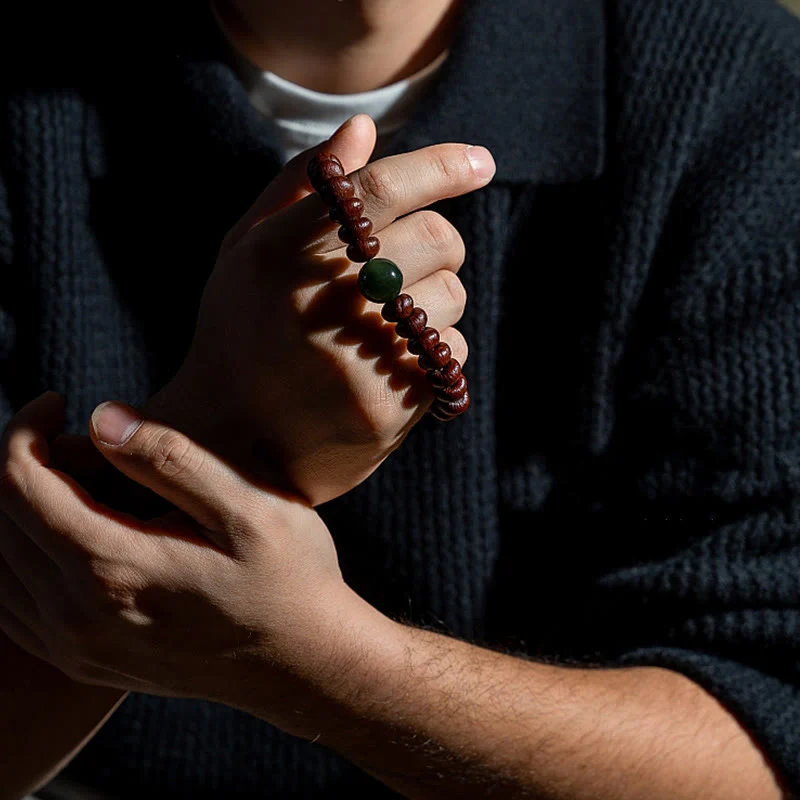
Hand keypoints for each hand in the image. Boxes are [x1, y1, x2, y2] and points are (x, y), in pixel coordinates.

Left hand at [0, 392, 373, 730]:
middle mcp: (77, 613)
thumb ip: (172, 458)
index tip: (58, 401)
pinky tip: (61, 531)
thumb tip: (101, 418)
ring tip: (74, 479)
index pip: (17, 484)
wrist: (301, 663)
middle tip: (78, 439)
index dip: (23, 429)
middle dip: (22, 462)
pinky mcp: (81, 660)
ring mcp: (74, 646)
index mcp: (114, 565)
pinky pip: (11, 605)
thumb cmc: (287, 575)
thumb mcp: (248, 506)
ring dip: (17, 508)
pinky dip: (17, 556)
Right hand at [150, 114, 495, 504]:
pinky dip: (435, 349)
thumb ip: (299, 186)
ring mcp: (358, 356)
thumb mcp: (247, 253)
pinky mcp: (388, 405)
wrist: (229, 443)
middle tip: (416, 260)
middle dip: (440, 242)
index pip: (381, 188)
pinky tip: (393, 362)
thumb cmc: (241, 334)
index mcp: (282, 251)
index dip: (441, 166)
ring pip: (452, 295)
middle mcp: (322, 299)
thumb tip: (363, 127)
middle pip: (436, 237)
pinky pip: (452, 352)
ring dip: (437, 299)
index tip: (481, 163)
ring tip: (392, 320)